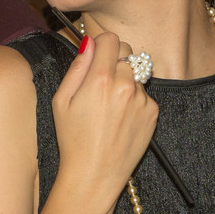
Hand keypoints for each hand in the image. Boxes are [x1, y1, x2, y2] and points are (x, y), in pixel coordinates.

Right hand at [52, 32, 158, 208]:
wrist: (94, 175)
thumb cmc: (73, 139)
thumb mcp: (61, 100)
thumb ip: (77, 66)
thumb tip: (89, 42)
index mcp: (100, 79)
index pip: (111, 38)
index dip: (102, 44)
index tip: (96, 55)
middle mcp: (126, 85)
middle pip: (126, 52)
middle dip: (114, 60)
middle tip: (101, 82)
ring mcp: (142, 99)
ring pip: (136, 73)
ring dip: (125, 81)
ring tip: (109, 107)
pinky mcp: (153, 112)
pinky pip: (144, 94)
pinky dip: (134, 100)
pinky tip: (120, 118)